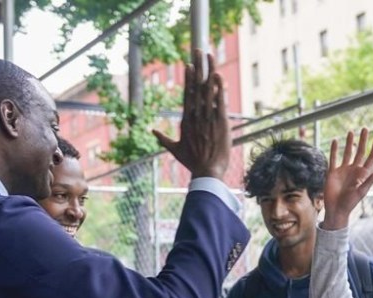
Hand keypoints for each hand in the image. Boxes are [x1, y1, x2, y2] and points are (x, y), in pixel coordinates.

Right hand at [152, 49, 230, 179]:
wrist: (206, 173)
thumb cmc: (192, 163)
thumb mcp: (175, 150)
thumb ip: (163, 139)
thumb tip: (152, 132)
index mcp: (186, 120)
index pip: (187, 94)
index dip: (189, 78)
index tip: (189, 64)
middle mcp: (196, 116)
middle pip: (197, 86)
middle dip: (198, 67)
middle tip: (198, 50)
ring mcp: (208, 118)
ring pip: (208, 90)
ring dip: (209, 71)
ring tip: (210, 56)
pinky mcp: (220, 123)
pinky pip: (220, 102)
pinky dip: (219, 88)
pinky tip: (219, 76)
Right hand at [321, 128, 372, 229]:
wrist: (336, 209)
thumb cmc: (350, 203)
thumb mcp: (362, 191)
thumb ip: (369, 180)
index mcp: (363, 174)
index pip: (370, 158)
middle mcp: (354, 170)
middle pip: (360, 152)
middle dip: (363, 141)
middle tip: (365, 129)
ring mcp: (343, 170)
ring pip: (347, 153)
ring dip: (349, 142)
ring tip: (351, 131)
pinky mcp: (333, 172)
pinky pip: (333, 158)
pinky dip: (334, 150)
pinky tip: (336, 141)